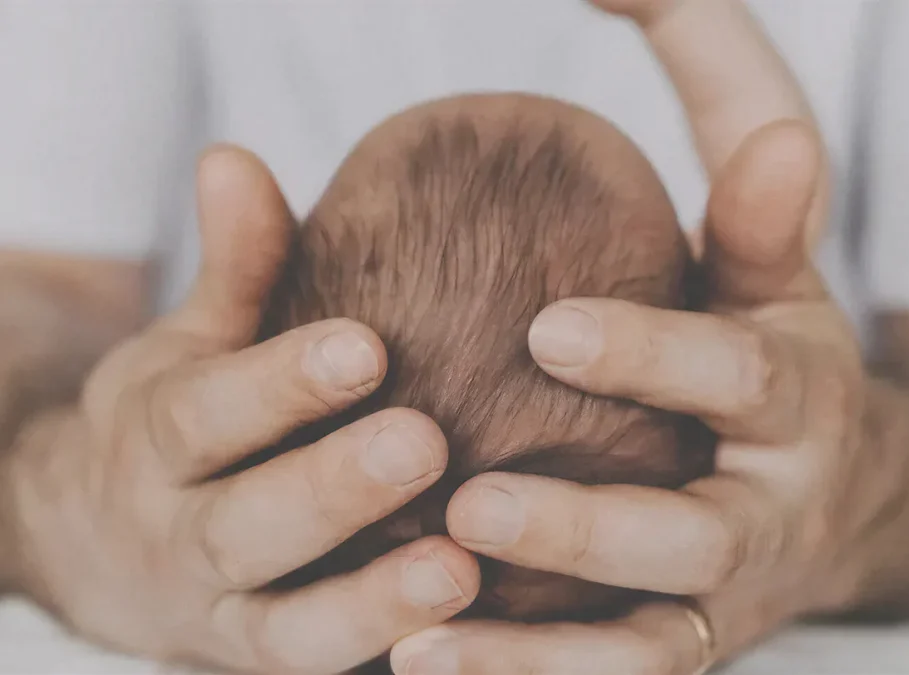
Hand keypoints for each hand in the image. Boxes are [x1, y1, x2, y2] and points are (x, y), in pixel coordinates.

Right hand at [2, 147, 479, 674]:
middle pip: (249, 525)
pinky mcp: (268, 666)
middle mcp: (182, 538)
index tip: (365, 347)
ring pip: (292, 629)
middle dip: (332, 489)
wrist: (102, 550)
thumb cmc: (176, 425)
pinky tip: (476, 635)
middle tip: (425, 444)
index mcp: (156, 441)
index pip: (210, 412)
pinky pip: (330, 672)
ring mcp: (226, 618)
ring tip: (463, 569)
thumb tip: (233, 158)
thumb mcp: (188, 345)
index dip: (282, 383)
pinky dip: (394, 658)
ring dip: (374, 604)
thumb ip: (231, 268)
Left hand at [389, 1, 868, 672]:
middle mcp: (768, 510)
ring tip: (417, 635)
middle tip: (474, 503)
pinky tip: (418, 666)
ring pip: (641, 642)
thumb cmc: (772, 354)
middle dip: (590, 527)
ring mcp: (724, 598)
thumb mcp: (770, 256)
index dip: (655, 354)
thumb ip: (734, 136)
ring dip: (535, 651)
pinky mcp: (683, 649)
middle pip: (690, 535)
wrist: (838, 499)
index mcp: (794, 396)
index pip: (736, 374)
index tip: (549, 328)